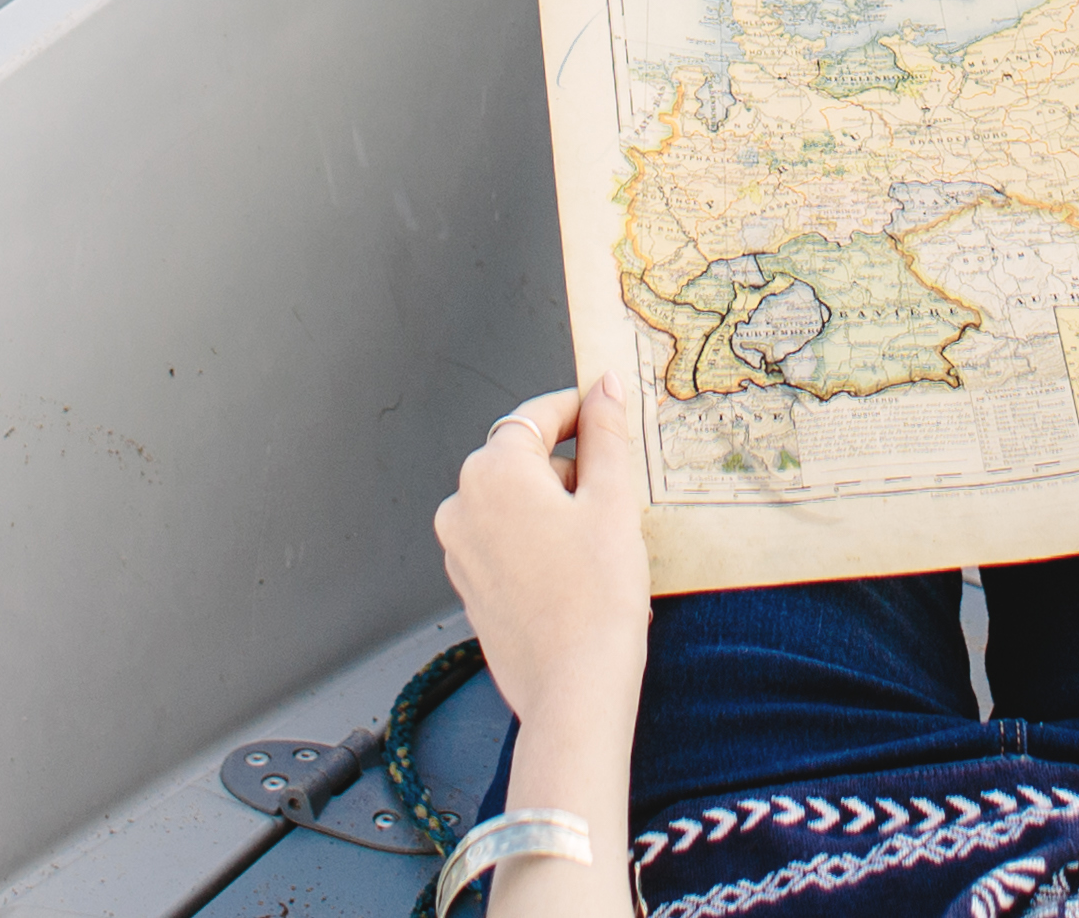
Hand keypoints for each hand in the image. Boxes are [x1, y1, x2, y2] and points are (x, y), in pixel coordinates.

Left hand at [435, 374, 650, 732]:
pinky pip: (504, 540)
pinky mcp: (469, 584)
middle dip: (570, 468)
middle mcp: (463, 504)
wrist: (573, 689)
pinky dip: (537, 540)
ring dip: (555, 506)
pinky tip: (576, 570)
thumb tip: (604, 388)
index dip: (578, 410)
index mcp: (494, 472)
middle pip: (523, 459)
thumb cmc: (596, 599)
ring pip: (514, 501)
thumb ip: (606, 435)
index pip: (537, 416)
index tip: (608, 413)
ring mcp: (460, 548)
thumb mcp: (613, 503)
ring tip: (601, 543)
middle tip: (618, 496)